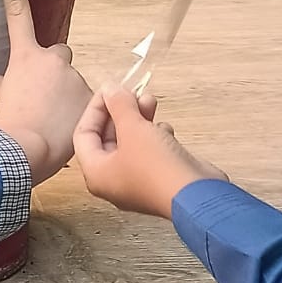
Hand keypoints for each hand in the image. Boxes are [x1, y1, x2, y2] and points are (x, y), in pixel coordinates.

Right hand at [0, 0, 91, 184]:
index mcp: (26, 57)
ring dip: (69, 99)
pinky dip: (84, 116)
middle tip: (45, 102)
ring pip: (75, 85)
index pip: (16, 10)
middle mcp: (53, 59)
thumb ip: (0, 86)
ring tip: (55, 127)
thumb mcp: (0, 103)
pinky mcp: (93, 99)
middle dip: (54, 74)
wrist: (25, 151)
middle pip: (59, 58)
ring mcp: (75, 78)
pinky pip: (92, 105)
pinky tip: (70, 133)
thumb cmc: (7, 127)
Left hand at [74, 87, 227, 218]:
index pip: (83, 134)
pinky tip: (165, 128)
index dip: (95, 108)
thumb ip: (118, 104)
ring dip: (139, 119)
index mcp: (97, 173)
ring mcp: (137, 181)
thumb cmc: (157, 167)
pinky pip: (150, 151)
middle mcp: (113, 180)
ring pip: (131, 142)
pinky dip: (155, 135)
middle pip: (107, 137)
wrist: (198, 194)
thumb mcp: (133, 128)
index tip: (109, 89)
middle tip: (132, 92)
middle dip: (120, 111)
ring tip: (150, 100)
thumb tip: (110, 88)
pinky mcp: (159, 179)